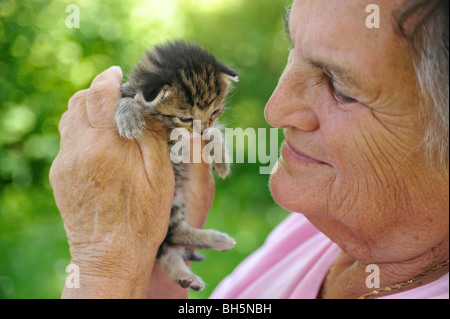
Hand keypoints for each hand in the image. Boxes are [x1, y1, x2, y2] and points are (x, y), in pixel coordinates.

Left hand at [50, 66, 214, 297]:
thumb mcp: (159, 174)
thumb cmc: (142, 217)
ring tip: (110, 118)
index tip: (120, 74)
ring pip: (69, 118)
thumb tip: (144, 103)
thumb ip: (150, 133)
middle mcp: (78, 149)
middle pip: (79, 101)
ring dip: (87, 109)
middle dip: (99, 92)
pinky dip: (82, 131)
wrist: (110, 256)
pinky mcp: (60, 176)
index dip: (110, 78)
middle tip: (119, 98)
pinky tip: (101, 145)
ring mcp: (64, 163)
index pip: (99, 93)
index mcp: (105, 145)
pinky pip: (67, 140)